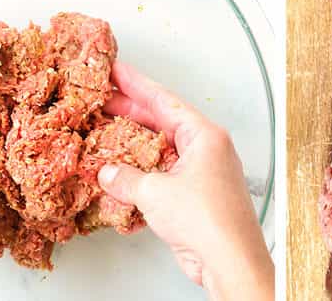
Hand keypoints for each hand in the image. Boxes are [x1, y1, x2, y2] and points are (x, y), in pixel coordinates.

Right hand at [98, 62, 272, 300]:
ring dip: (133, 147)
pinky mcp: (195, 196)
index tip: (116, 70)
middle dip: (131, 113)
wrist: (229, 260)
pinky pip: (163, 177)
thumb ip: (126, 178)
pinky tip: (120, 177)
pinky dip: (141, 175)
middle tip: (102, 99)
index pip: (164, 100)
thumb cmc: (208, 220)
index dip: (136, 84)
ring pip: (161, 151)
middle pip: (162, 123)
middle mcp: (206, 150)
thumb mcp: (155, 191)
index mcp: (204, 135)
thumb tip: (108, 172)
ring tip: (105, 134)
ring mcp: (202, 173)